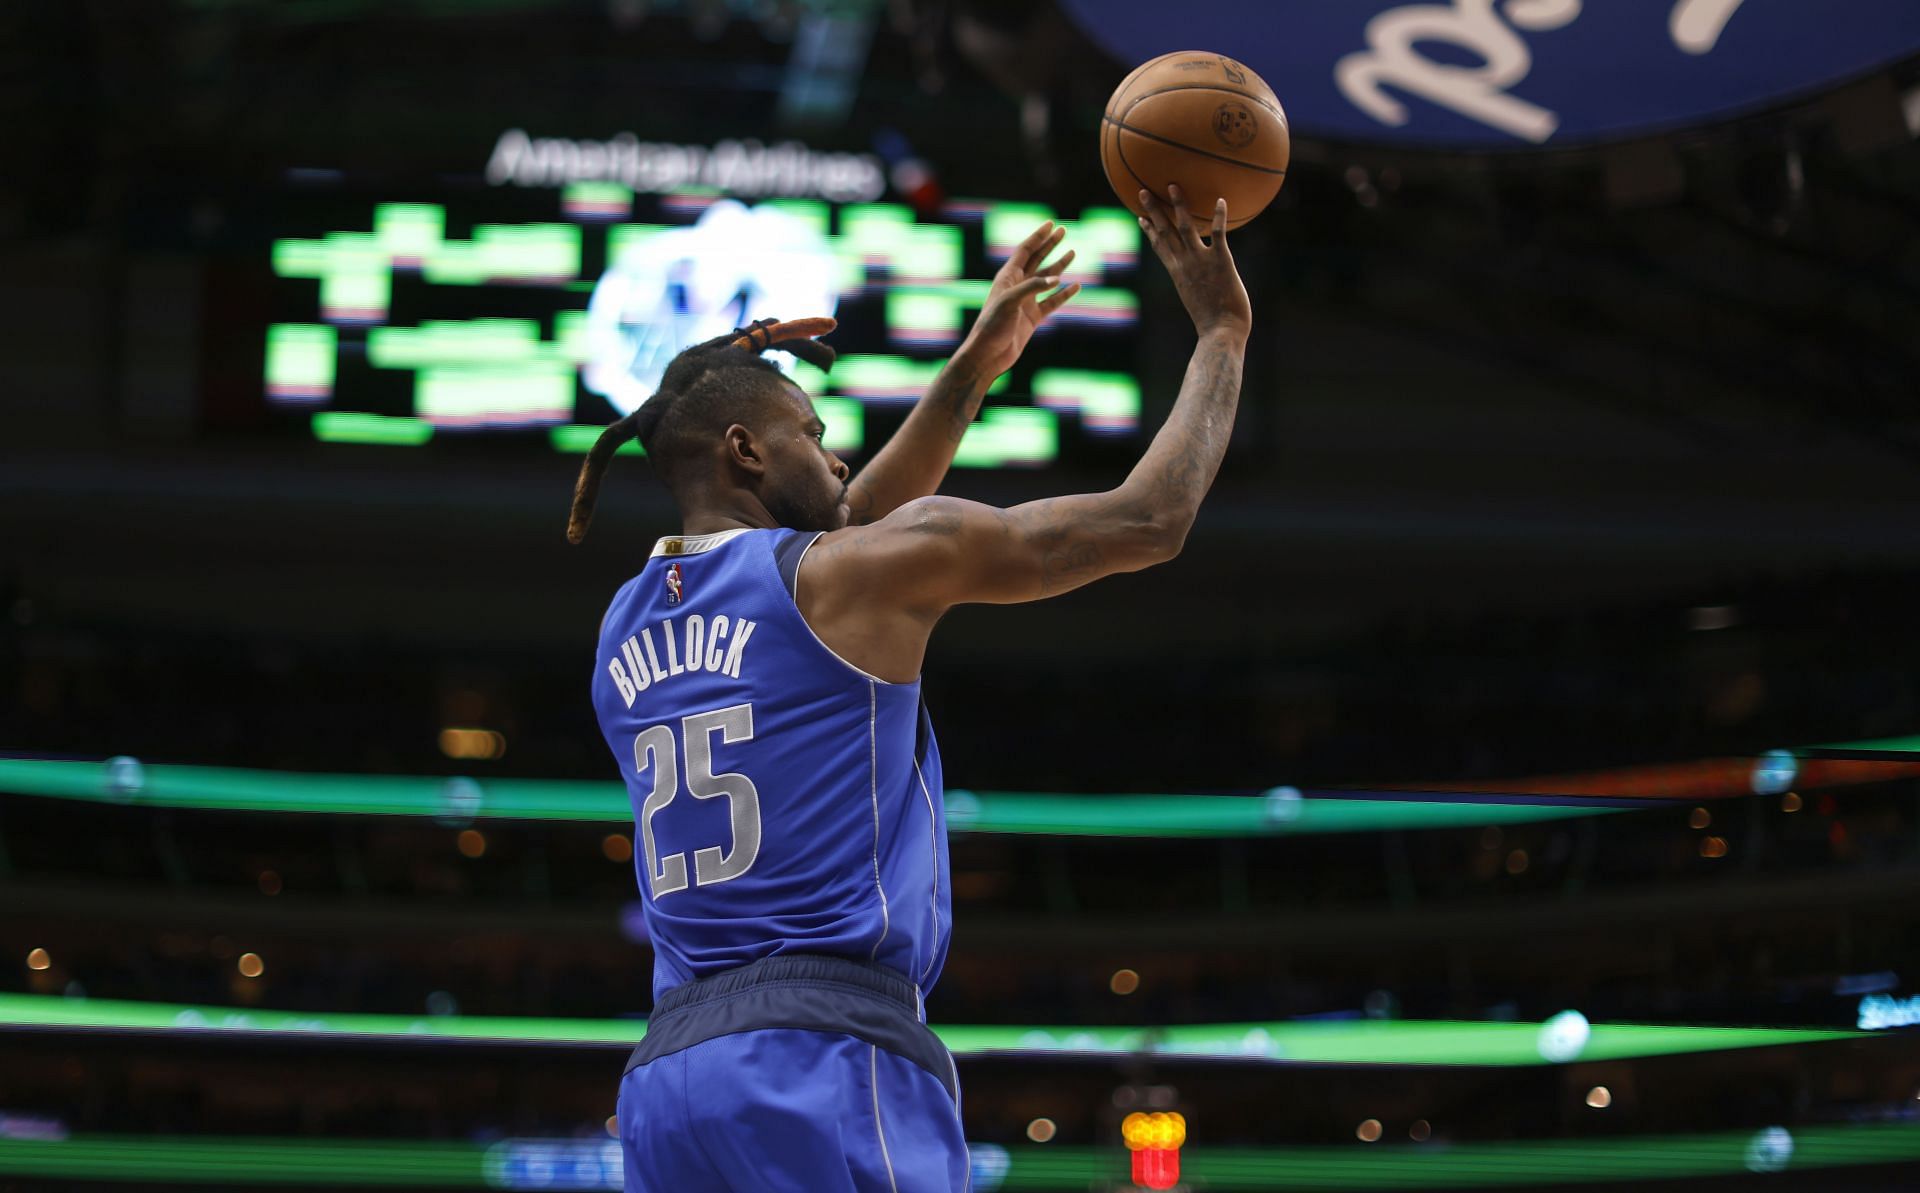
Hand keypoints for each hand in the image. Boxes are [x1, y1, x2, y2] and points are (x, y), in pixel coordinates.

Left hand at [954, 220, 1081, 379]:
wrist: (988, 355)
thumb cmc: (992, 326)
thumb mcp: (1010, 302)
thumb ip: (1032, 287)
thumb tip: (1057, 278)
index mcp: (1007, 277)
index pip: (1025, 251)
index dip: (1038, 237)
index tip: (1051, 224)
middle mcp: (1017, 286)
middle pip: (1037, 260)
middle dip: (1050, 245)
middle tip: (1063, 230)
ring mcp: (1025, 302)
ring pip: (1046, 280)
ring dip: (1059, 266)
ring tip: (1072, 252)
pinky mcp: (1032, 318)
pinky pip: (1052, 302)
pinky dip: (1064, 294)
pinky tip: (1075, 286)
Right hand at [1138, 186, 1250, 339]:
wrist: (1221, 332)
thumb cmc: (1213, 324)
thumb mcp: (1197, 300)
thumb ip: (1196, 287)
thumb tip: (1198, 287)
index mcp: (1177, 273)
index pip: (1160, 246)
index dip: (1149, 230)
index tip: (1140, 217)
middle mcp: (1184, 263)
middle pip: (1165, 231)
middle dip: (1153, 210)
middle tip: (1143, 191)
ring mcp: (1201, 261)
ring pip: (1186, 227)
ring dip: (1178, 205)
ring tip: (1173, 186)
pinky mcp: (1221, 261)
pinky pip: (1218, 234)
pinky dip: (1219, 217)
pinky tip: (1221, 200)